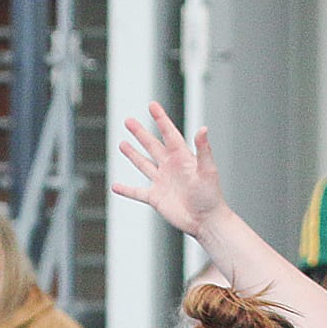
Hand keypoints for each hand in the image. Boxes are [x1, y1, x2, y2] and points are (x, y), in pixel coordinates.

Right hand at [114, 101, 226, 239]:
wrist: (207, 222)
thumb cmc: (211, 197)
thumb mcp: (208, 170)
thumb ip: (203, 150)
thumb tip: (203, 129)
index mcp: (182, 157)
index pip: (169, 134)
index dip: (160, 119)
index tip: (152, 105)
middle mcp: (170, 167)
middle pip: (152, 145)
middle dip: (140, 133)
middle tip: (128, 120)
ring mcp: (162, 182)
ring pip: (144, 164)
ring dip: (132, 154)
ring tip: (122, 144)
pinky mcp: (156, 198)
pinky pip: (138, 193)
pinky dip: (126, 190)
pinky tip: (115, 186)